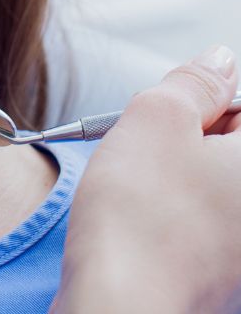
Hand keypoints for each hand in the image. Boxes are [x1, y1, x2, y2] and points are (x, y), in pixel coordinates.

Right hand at [53, 45, 240, 313]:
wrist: (122, 302)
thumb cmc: (141, 217)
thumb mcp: (156, 116)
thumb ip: (193, 81)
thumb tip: (219, 61)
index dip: (208, 100)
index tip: (182, 109)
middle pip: (237, 145)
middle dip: (200, 134)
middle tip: (158, 144)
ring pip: (220, 182)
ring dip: (187, 172)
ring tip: (148, 183)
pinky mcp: (230, 273)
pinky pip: (210, 220)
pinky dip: (181, 210)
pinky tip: (150, 217)